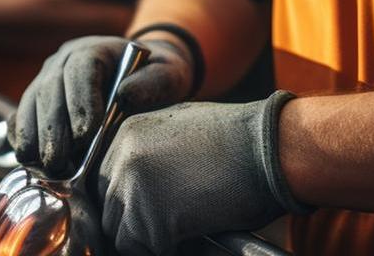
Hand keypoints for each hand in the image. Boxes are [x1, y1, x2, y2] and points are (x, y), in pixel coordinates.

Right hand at [9, 35, 193, 175]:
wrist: (141, 76)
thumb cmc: (155, 77)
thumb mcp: (168, 75)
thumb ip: (153, 83)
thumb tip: (126, 96)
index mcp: (95, 49)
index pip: (82, 70)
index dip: (80, 101)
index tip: (85, 135)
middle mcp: (64, 59)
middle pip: (51, 88)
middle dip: (53, 127)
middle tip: (58, 160)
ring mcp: (47, 77)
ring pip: (32, 101)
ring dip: (33, 134)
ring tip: (41, 164)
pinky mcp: (37, 98)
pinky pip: (22, 113)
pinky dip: (21, 134)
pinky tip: (25, 155)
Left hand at [97, 92, 305, 255]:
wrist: (270, 148)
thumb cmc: (241, 142)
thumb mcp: (181, 130)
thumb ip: (150, 154)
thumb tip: (138, 190)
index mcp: (126, 133)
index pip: (103, 181)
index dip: (126, 202)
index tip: (148, 213)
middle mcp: (121, 157)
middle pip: (107, 208)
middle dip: (134, 223)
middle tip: (168, 225)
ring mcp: (133, 188)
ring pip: (120, 233)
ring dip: (148, 239)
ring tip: (183, 230)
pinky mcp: (151, 219)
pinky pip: (142, 249)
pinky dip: (164, 250)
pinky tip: (192, 235)